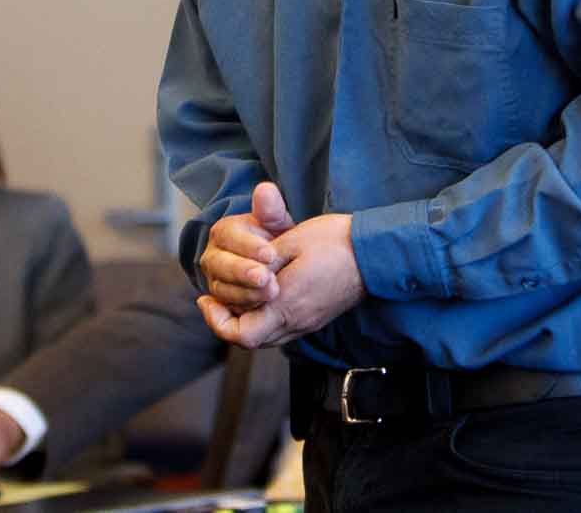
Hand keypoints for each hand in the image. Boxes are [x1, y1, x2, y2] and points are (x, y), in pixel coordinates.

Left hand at [198, 200, 364, 349]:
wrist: (374, 253)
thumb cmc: (334, 242)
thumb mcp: (292, 240)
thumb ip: (261, 258)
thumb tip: (240, 269)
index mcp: (286, 304)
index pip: (241, 333)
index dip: (217, 321)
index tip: (206, 298)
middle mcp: (295, 321)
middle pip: (249, 340)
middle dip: (226, 321)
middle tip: (215, 298)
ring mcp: (308, 323)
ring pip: (265, 337)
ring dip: (245, 320)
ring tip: (234, 296)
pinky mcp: (315, 319)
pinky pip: (281, 330)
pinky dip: (263, 318)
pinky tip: (262, 297)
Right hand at [199, 181, 297, 312]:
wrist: (274, 265)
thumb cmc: (274, 239)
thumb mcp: (276, 223)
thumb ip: (271, 209)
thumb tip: (265, 189)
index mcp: (223, 232)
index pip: (230, 237)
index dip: (250, 246)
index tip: (271, 253)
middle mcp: (213, 257)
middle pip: (222, 266)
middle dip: (244, 273)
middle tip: (267, 278)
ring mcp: (215, 282)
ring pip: (223, 290)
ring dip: (246, 294)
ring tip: (270, 294)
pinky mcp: (221, 304)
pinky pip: (227, 309)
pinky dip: (242, 310)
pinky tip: (259, 310)